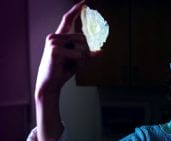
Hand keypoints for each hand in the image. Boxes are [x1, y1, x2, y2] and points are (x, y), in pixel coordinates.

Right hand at [35, 0, 87, 140]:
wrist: (51, 84)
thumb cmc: (63, 70)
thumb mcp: (78, 60)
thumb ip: (88, 53)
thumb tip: (101, 51)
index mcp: (60, 36)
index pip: (68, 19)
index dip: (76, 9)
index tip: (85, 2)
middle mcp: (55, 36)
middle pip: (83, 38)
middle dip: (85, 52)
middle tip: (74, 62)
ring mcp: (53, 42)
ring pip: (82, 46)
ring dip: (82, 58)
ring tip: (70, 64)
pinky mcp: (54, 50)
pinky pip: (78, 54)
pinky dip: (79, 63)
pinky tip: (67, 66)